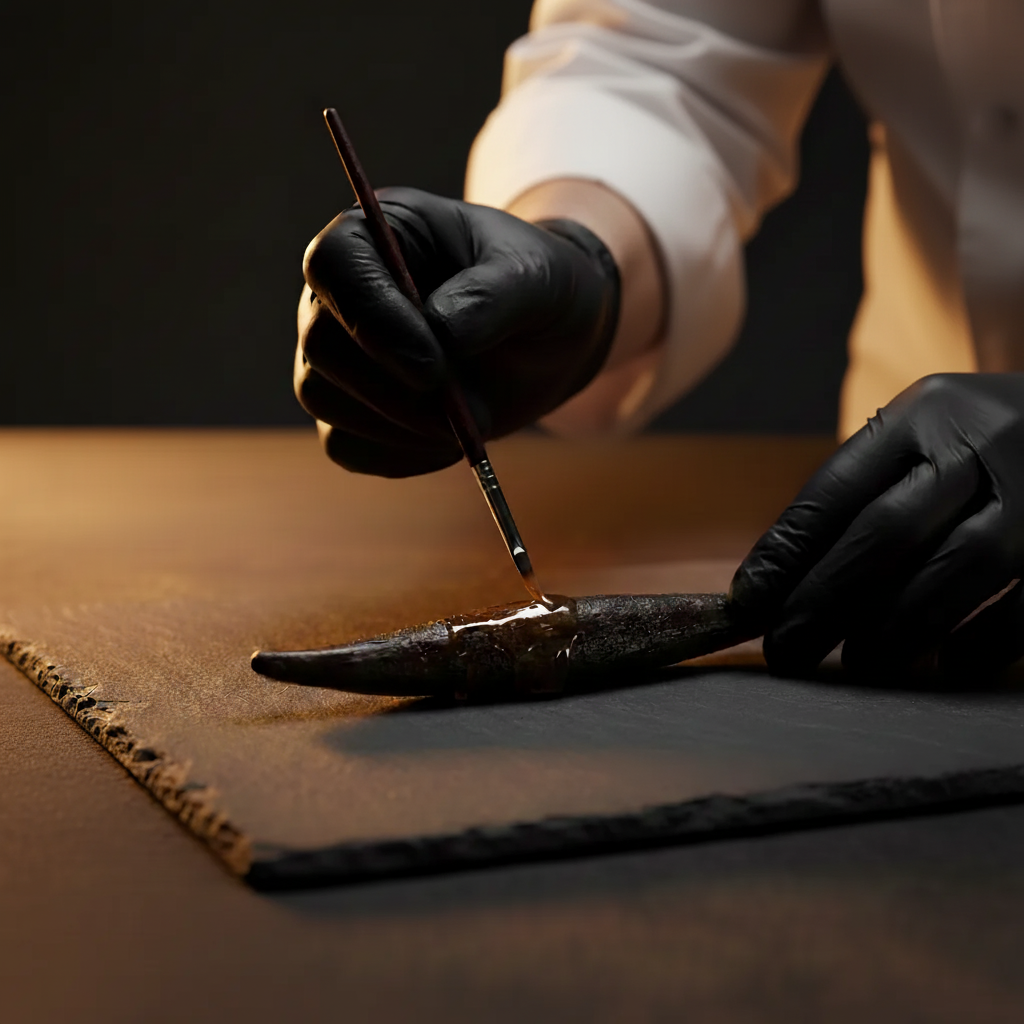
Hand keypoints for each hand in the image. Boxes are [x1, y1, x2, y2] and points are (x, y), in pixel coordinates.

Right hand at [295, 187, 619, 476]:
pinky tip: (450, 443)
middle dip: (395, 392)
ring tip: (475, 423)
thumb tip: (441, 334)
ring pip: (324, 399)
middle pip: (322, 345)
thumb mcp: (535, 278)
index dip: (373, 321)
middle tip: (471, 413)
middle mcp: (339, 292)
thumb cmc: (535, 288)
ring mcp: (336, 354)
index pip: (333, 266)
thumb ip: (491, 297)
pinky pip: (345, 445)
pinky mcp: (348, 409)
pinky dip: (399, 456)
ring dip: (400, 427)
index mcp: (373, 233)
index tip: (432, 369)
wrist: (546, 339)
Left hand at [729, 374, 1023, 679]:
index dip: (786, 553)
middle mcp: (982, 442)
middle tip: (786, 649)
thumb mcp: (921, 437)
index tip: (747, 602)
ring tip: (856, 663)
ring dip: (896, 628)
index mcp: (923, 414)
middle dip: (826, 600)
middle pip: (888, 532)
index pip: (837, 490)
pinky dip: (981, 640)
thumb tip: (773, 583)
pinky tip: (944, 664)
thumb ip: (860, 495)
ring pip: (957, 569)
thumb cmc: (978, 443)